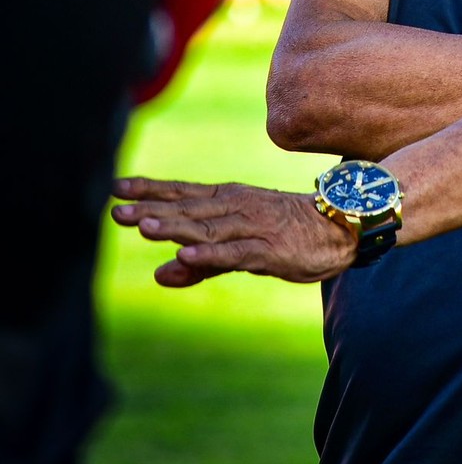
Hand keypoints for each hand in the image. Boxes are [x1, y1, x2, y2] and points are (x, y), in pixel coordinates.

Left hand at [111, 176, 357, 287]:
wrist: (342, 228)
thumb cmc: (289, 234)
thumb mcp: (240, 249)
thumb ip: (202, 262)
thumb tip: (160, 274)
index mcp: (229, 201)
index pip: (183, 193)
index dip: (150, 191)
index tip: (117, 189)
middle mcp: (237, 208)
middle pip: (189, 209)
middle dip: (152, 209)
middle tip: (117, 211)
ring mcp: (252, 227)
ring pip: (207, 228)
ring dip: (176, 227)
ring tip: (145, 228)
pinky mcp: (268, 250)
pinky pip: (234, 253)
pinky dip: (210, 255)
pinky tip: (186, 256)